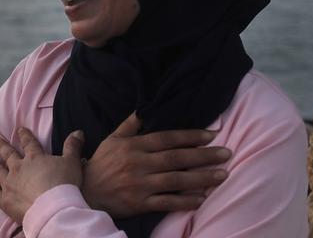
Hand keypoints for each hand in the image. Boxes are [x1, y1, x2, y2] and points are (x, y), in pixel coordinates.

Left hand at [0, 127, 84, 222]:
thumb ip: (73, 146)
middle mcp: (19, 168)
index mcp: (35, 158)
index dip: (24, 136)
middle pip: (8, 154)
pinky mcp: (5, 200)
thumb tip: (78, 131)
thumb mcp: (72, 162)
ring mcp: (10, 183)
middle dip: (1, 146)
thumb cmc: (64, 184)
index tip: (19, 129)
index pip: (29, 143)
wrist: (53, 207)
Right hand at [82, 113, 231, 218]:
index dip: (190, 136)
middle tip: (227, 153)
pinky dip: (185, 201)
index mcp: (133, 146)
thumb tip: (144, 108)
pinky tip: (202, 198)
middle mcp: (138, 164)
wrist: (85, 192)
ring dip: (201, 177)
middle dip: (204, 155)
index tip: (211, 135)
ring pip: (175, 180)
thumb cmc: (101, 164)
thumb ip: (130, 125)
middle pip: (176, 158)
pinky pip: (166, 202)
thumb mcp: (112, 140)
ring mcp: (139, 185)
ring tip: (222, 175)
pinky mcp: (139, 203)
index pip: (166, 138)